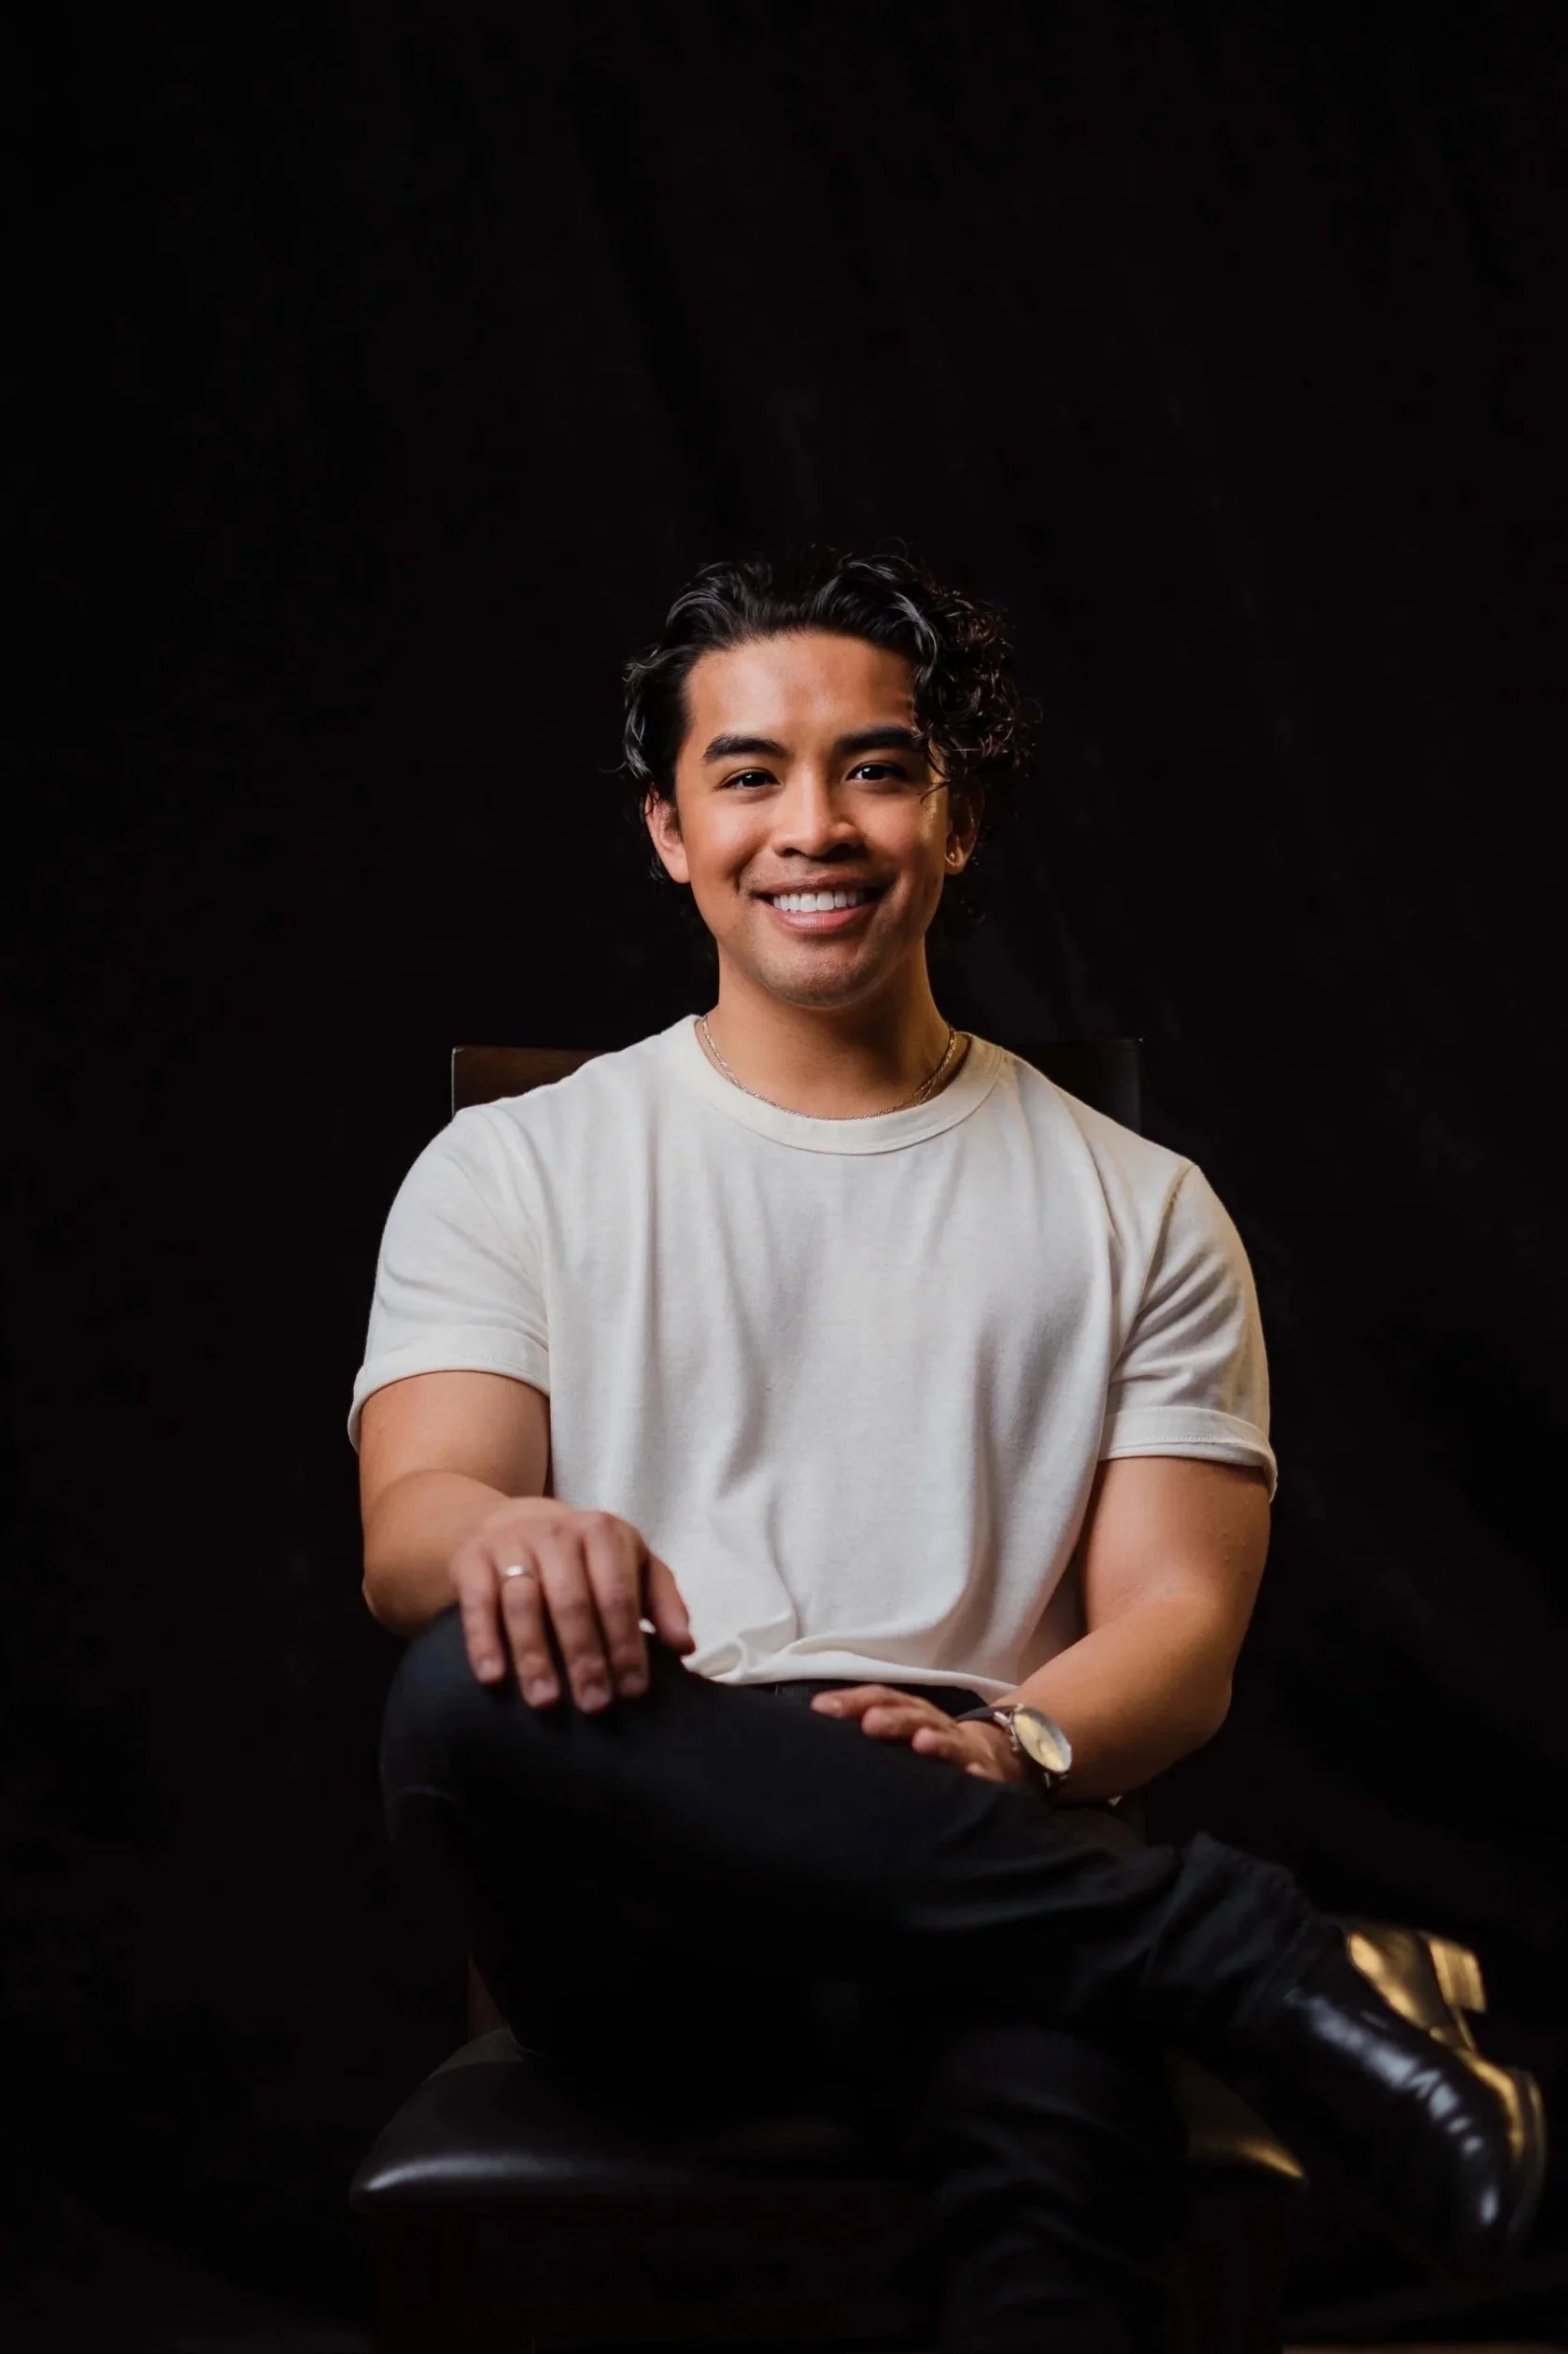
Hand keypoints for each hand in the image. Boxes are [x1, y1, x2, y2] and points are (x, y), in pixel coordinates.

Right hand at [450, 1498, 695, 1708]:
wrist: (514, 1522)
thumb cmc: (586, 1559)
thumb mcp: (633, 1566)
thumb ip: (662, 1603)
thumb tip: (684, 1647)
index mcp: (604, 1533)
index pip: (618, 1594)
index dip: (626, 1644)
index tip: (632, 1691)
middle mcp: (557, 1533)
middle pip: (572, 1602)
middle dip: (585, 1657)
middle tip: (594, 1705)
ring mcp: (512, 1544)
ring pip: (524, 1603)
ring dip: (535, 1656)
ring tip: (546, 1702)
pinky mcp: (473, 1560)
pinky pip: (478, 1604)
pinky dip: (484, 1641)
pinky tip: (493, 1677)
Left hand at [810, 1686, 1023, 1782]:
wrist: (985, 1752)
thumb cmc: (923, 1740)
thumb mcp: (895, 1730)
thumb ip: (861, 1726)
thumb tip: (809, 1729)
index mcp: (906, 1710)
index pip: (877, 1697)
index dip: (851, 1701)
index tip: (820, 1709)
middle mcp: (931, 1722)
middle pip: (911, 1714)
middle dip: (892, 1717)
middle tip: (870, 1724)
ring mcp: (958, 1745)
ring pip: (947, 1739)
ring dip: (935, 1740)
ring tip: (922, 1743)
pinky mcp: (982, 1770)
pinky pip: (981, 1772)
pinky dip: (976, 1774)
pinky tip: (970, 1776)